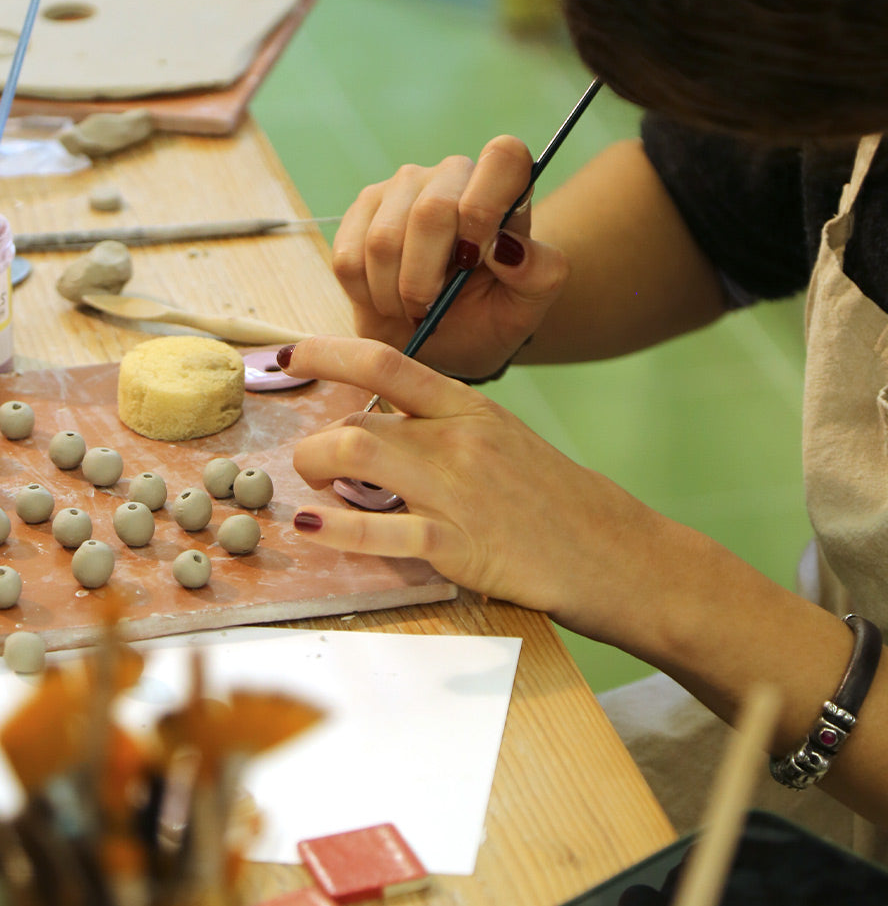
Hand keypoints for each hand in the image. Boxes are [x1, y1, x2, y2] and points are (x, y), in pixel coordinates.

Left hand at [283, 337, 664, 644]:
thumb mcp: (505, 441)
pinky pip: (377, 531)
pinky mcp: (455, 545)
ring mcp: (455, 492)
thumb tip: (385, 426)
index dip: (328, 352)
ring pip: (357, 456)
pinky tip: (311, 527)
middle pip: (358, 418)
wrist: (615, 553)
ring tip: (312, 491)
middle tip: (311, 464)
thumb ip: (446, 429)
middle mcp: (458, 441)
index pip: (386, 362)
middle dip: (316, 443)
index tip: (290, 352)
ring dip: (316, 469)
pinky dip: (333, 528)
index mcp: (470, 409)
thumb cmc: (556, 501)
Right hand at [331, 136, 569, 377]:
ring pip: (383, 239)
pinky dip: (365, 294)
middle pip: (430, 212)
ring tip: (410, 309)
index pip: (504, 156)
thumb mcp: (527, 307)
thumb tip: (507, 247)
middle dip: (426, 279)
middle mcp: (453, 174)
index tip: (474, 259)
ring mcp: (402, 187)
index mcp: (503, 187)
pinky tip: (384, 298)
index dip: (485, 208)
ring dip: (394, 294)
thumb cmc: (488, 315)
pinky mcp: (361, 210)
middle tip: (430, 309)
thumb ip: (540, 274)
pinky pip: (349, 256)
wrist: (443, 337)